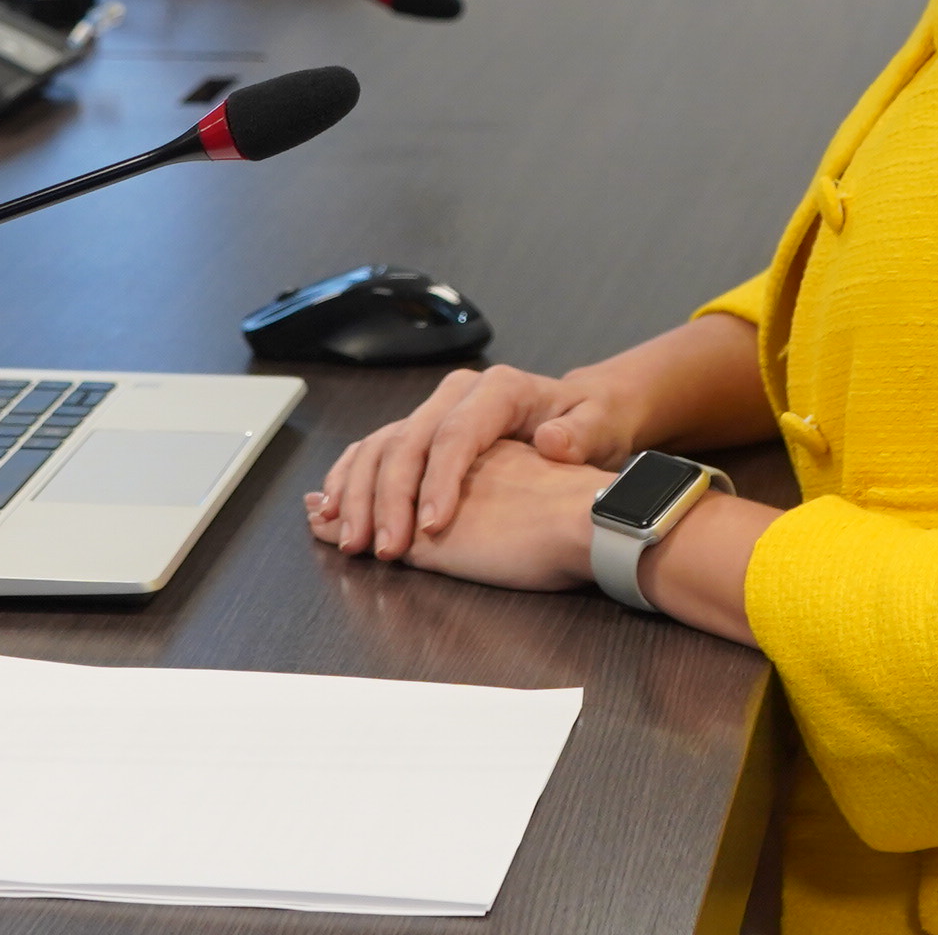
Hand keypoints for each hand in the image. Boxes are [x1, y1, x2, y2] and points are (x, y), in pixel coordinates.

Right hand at [308, 363, 642, 560]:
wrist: (590, 412)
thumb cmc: (597, 423)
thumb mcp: (603, 426)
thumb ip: (582, 435)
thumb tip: (553, 441)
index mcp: (499, 389)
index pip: (456, 434)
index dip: (438, 481)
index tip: (433, 527)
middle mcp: (460, 394)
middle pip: (409, 441)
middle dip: (389, 498)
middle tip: (382, 548)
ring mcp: (438, 410)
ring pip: (383, 445)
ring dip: (360, 494)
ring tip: (349, 538)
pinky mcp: (427, 431)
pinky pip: (377, 450)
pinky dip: (353, 481)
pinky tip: (334, 510)